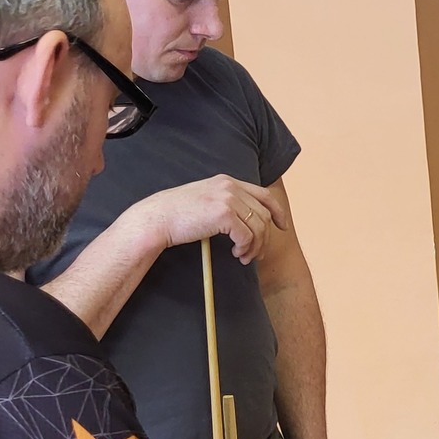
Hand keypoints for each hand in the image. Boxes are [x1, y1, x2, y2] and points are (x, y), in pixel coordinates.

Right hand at [129, 176, 289, 264]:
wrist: (157, 218)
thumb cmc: (178, 214)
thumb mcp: (206, 200)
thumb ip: (227, 203)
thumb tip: (248, 222)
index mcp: (227, 181)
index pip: (264, 194)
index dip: (277, 211)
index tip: (282, 226)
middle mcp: (230, 187)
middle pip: (263, 214)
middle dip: (264, 238)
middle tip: (256, 255)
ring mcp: (227, 198)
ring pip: (258, 227)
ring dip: (255, 246)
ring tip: (244, 257)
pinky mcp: (223, 214)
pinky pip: (247, 235)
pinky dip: (246, 248)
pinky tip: (237, 253)